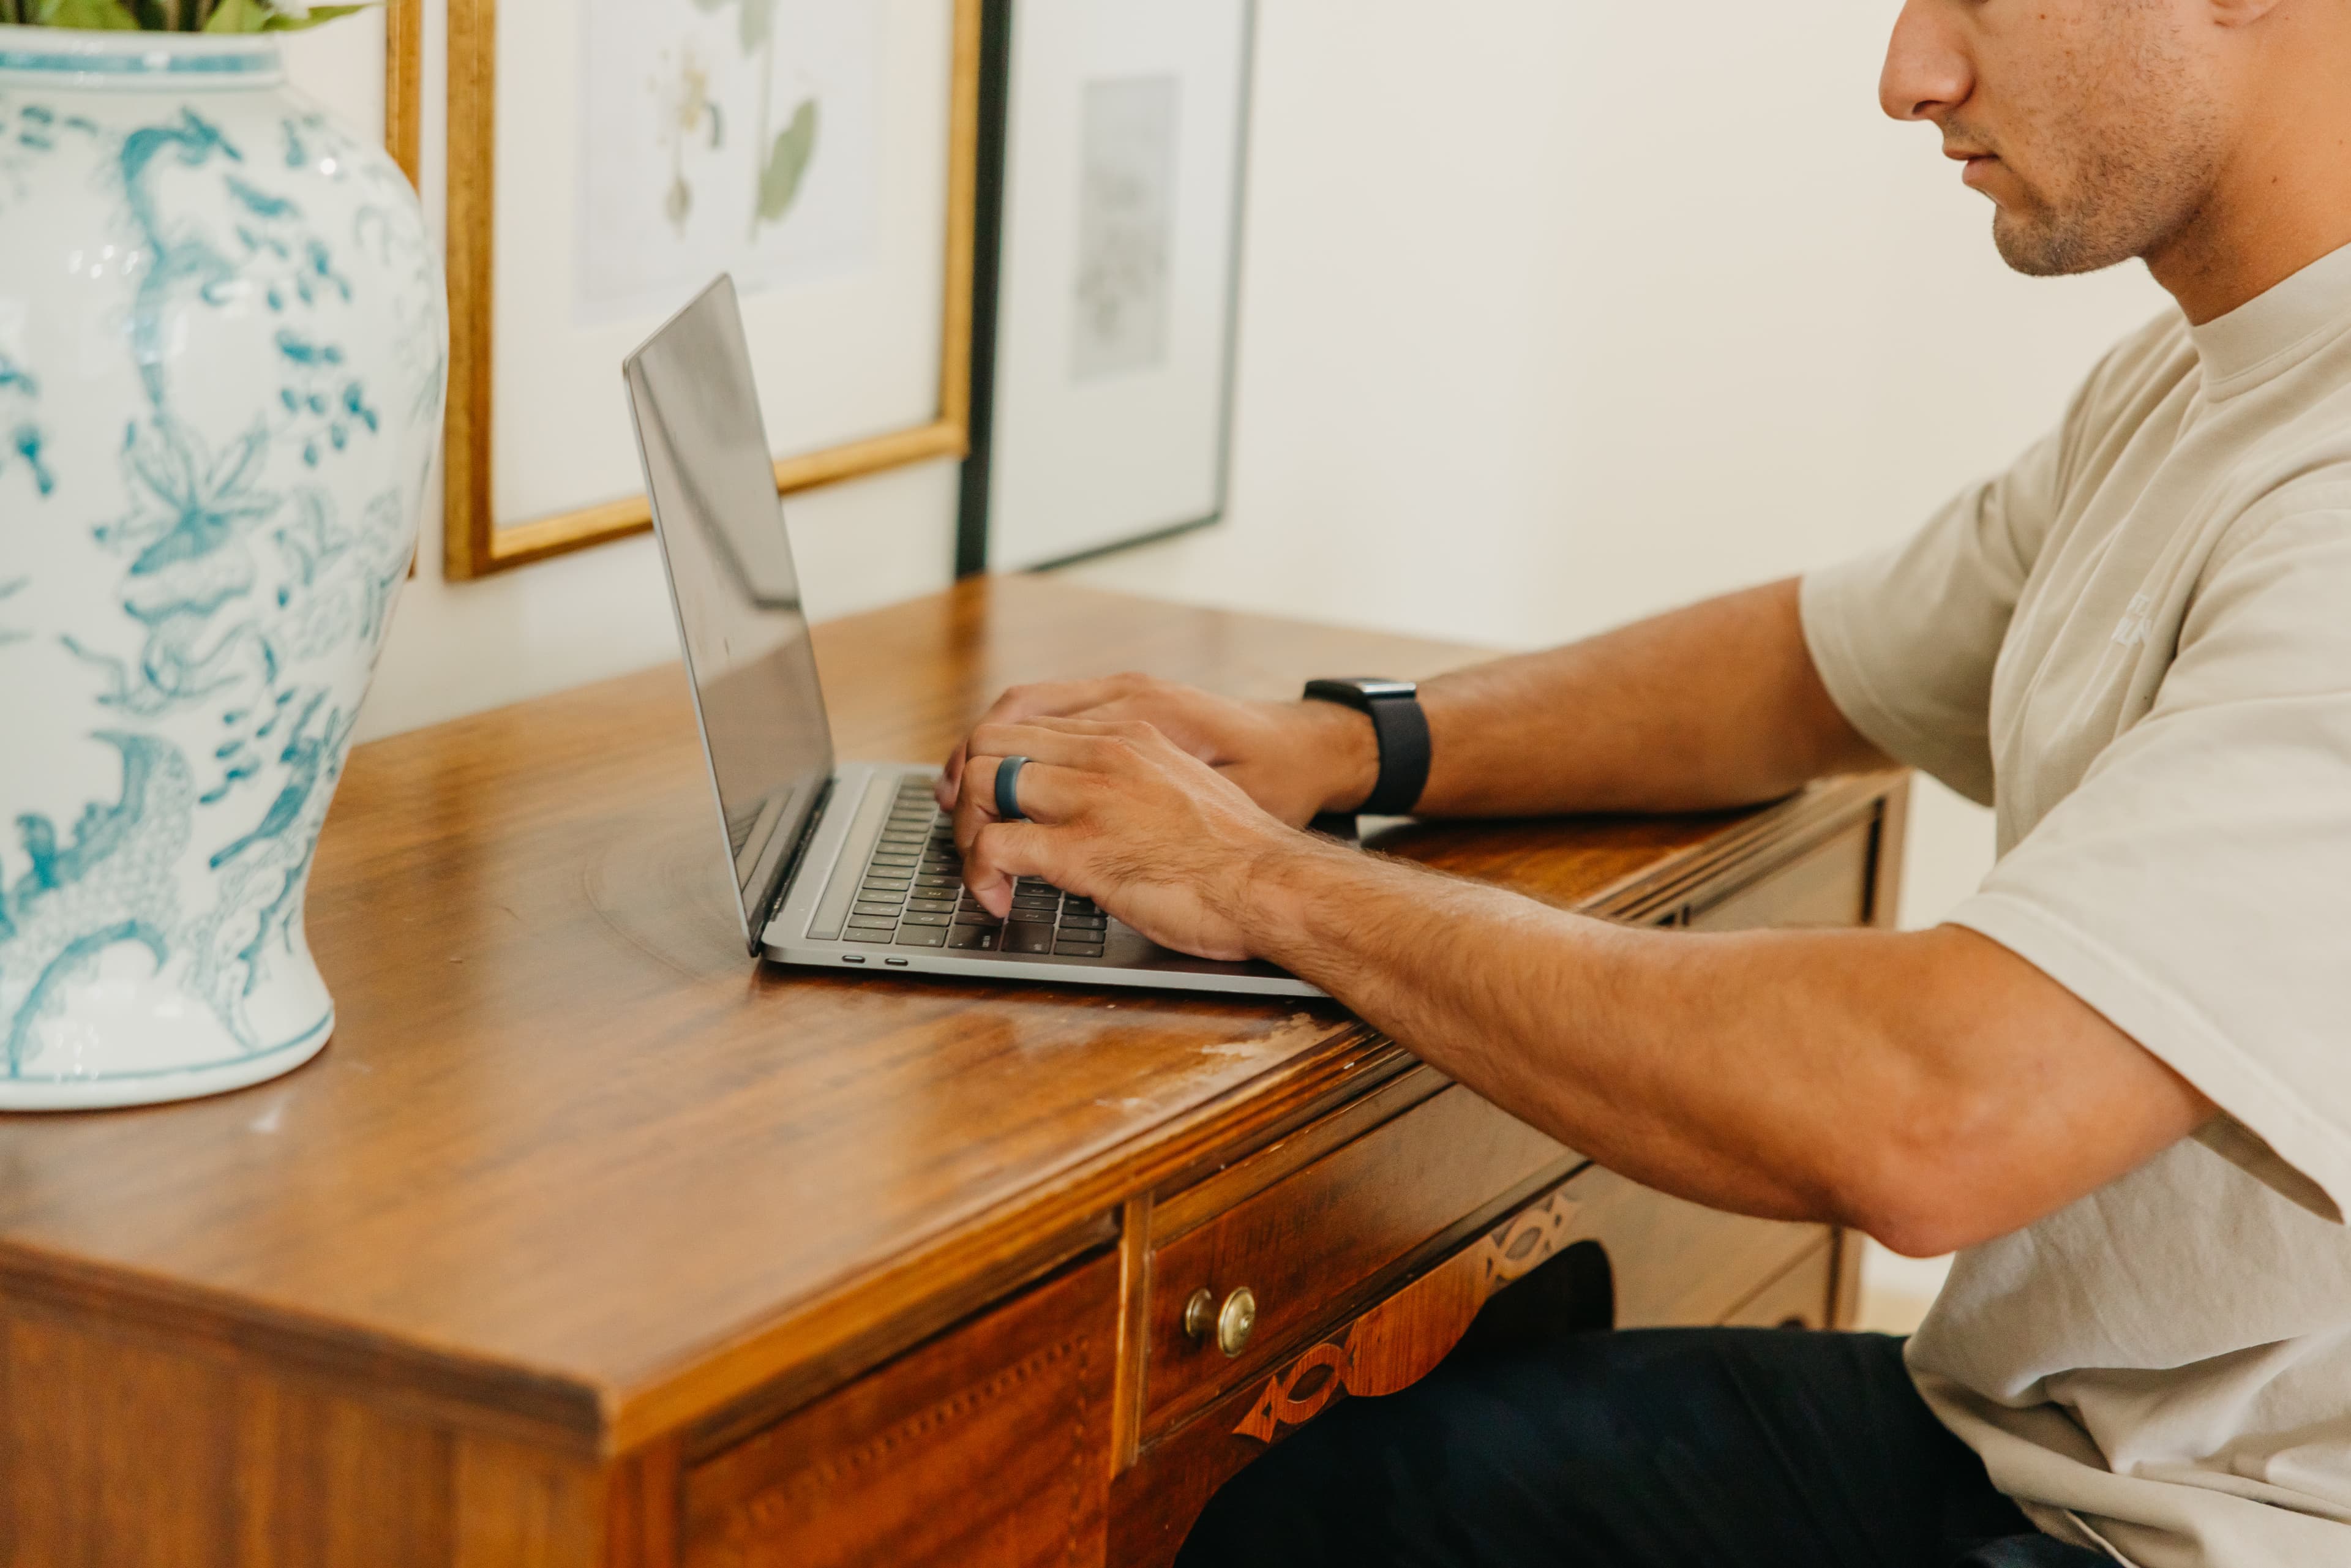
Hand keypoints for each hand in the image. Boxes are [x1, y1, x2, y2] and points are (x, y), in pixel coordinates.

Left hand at [952, 716, 1328, 961]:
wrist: (1273, 884)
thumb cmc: (1239, 853)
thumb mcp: (1183, 787)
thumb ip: (1137, 781)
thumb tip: (1105, 804)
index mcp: (1129, 735)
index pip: (1027, 721)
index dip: (989, 761)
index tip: (986, 798)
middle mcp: (1105, 755)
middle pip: (990, 743)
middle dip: (967, 792)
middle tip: (976, 835)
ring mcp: (1092, 799)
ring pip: (981, 784)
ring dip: (967, 831)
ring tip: (983, 867)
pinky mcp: (1083, 850)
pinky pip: (996, 847)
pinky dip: (980, 874)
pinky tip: (998, 897)